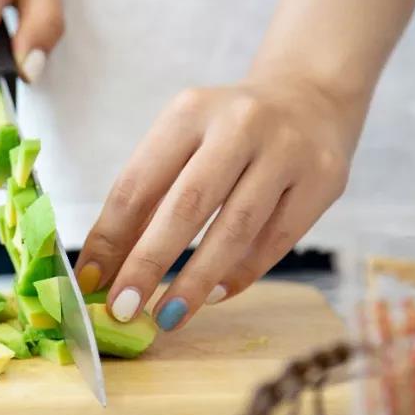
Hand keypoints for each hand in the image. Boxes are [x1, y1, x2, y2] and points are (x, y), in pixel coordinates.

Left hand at [75, 75, 365, 330]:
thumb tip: (104, 269)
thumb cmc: (229, 133)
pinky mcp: (323, 179)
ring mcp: (287, 150)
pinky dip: (240, 273)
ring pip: (235, 228)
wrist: (310, 98)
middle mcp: (239, 124)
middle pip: (187, 205)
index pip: (140, 182)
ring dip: (195, 279)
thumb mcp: (183, 143)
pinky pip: (276, 240)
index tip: (91, 282)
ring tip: (167, 315)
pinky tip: (212, 295)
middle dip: (149, 262)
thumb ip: (146, 200)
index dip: (111, 236)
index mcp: (190, 111)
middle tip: (123, 308)